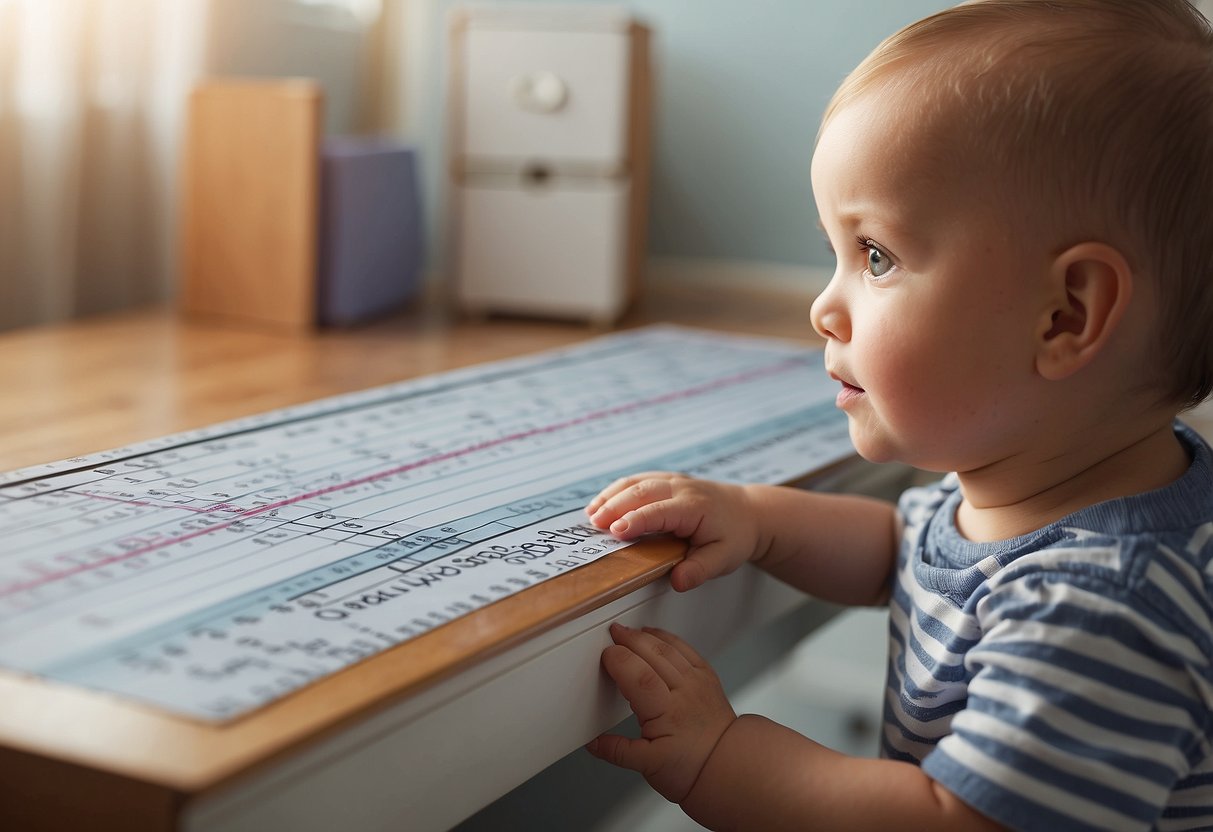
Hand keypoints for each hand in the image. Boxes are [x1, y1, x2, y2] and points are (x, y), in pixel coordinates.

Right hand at [586, 472, 761, 590]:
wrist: (750, 512)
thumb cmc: (735, 536)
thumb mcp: (723, 558)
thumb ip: (699, 570)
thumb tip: (677, 581)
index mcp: (694, 507)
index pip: (659, 512)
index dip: (635, 520)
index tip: (615, 531)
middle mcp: (681, 489)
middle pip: (641, 492)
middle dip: (615, 506)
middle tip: (594, 524)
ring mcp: (673, 480)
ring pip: (636, 481)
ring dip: (611, 495)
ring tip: (591, 514)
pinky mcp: (667, 479)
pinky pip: (638, 479)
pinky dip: (617, 489)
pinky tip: (603, 502)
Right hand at [587, 623, 735, 802]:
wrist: (725, 766)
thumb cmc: (691, 767)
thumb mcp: (647, 766)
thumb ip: (618, 751)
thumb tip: (593, 743)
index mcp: (666, 713)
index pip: (640, 677)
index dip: (620, 660)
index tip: (605, 656)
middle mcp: (684, 691)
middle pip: (654, 654)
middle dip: (630, 639)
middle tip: (612, 633)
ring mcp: (697, 681)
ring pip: (670, 648)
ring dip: (647, 636)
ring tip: (629, 631)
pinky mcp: (706, 677)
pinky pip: (686, 649)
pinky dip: (668, 638)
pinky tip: (656, 636)